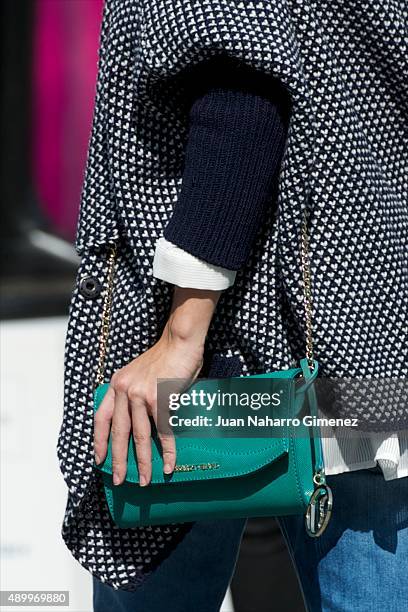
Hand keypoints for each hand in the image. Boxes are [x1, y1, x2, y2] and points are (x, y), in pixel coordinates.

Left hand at [93, 286, 221, 485]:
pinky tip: (169, 464)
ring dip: (142, 461)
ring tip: (144, 480)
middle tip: (119, 480)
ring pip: (140, 436)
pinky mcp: (160, 399)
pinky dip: (168, 450)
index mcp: (117, 384)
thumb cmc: (165, 357)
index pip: (101, 417)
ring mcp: (141, 395)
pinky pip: (163, 431)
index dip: (99, 440)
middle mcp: (125, 390)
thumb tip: (143, 420)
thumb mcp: (140, 374)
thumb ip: (136, 394)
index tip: (99, 459)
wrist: (179, 340)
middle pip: (118, 432)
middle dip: (118, 460)